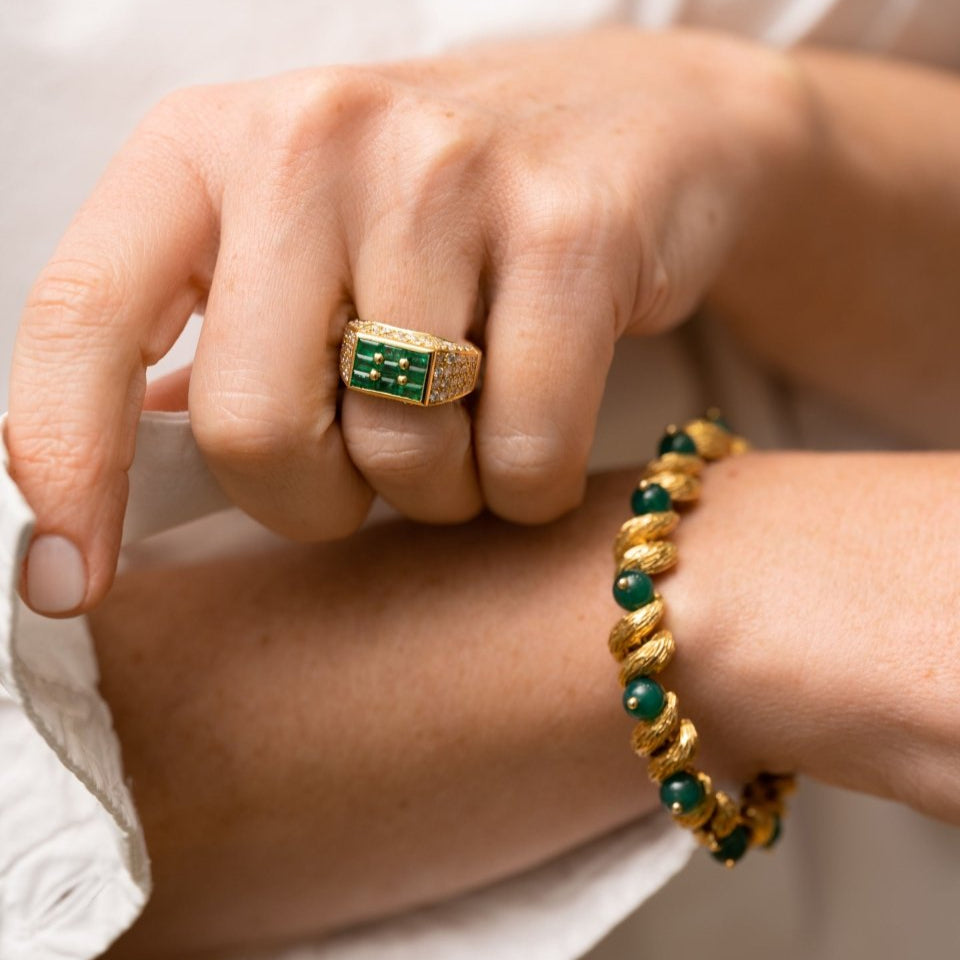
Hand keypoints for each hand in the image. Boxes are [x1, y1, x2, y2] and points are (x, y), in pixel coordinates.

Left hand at [8, 27, 809, 613]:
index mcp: (210, 146)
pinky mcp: (570, 231)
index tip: (67, 581)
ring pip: (400, 455)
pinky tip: (541, 428)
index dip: (61, 462)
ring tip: (468, 423)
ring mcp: (448, 175)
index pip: (81, 315)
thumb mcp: (302, 237)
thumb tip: (127, 478)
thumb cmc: (445, 213)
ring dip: (435, 492)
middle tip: (365, 469)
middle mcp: (315, 140)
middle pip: (253, 428)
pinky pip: (521, 455)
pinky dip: (525, 490)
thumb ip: (214, 344)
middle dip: (314, 502)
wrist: (634, 130)